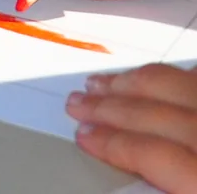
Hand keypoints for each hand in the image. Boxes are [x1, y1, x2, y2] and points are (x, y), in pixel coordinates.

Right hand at [70, 64, 196, 188]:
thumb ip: (155, 189)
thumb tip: (122, 179)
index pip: (150, 152)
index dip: (111, 143)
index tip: (82, 136)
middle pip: (158, 114)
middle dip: (109, 108)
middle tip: (78, 103)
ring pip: (179, 85)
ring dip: (135, 82)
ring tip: (103, 82)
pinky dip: (176, 75)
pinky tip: (158, 75)